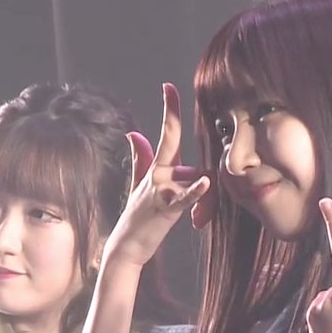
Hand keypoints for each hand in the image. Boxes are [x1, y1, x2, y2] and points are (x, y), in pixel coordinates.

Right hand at [102, 84, 211, 267]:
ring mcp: (161, 189)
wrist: (127, 246)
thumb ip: (141, 157)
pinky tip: (204, 183)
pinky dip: (194, 191)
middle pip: (180, 149)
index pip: (166, 132)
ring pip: (194, 180)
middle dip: (177, 125)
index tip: (169, 87)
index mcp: (157, 167)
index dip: (169, 109)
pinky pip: (184, 196)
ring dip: (204, 201)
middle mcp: (158, 173)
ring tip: (198, 220)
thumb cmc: (138, 216)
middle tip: (173, 97)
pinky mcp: (166, 208)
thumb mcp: (139, 183)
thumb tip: (133, 133)